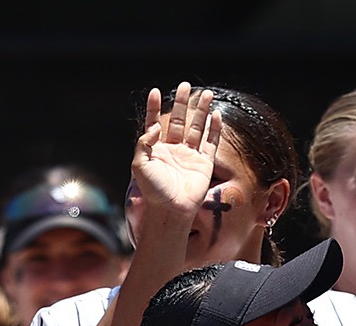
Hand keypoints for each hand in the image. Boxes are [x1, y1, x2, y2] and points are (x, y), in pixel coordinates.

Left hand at [131, 83, 223, 223]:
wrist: (171, 210)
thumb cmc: (153, 191)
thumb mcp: (139, 166)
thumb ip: (144, 143)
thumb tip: (155, 126)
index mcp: (156, 150)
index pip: (154, 122)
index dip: (154, 107)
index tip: (155, 92)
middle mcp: (173, 150)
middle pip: (178, 120)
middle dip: (182, 103)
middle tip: (186, 86)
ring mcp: (190, 156)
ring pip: (196, 128)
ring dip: (201, 111)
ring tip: (206, 94)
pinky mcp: (204, 164)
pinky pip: (211, 143)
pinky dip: (214, 129)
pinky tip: (216, 114)